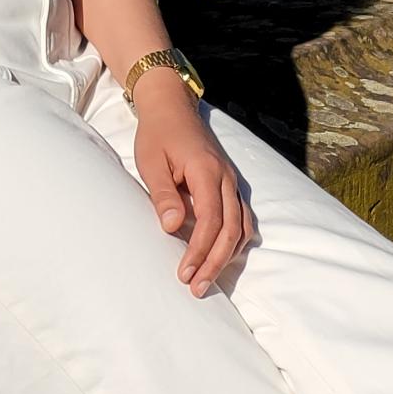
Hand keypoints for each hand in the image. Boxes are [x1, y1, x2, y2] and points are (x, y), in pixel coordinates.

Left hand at [131, 76, 254, 298]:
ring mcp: (231, 180)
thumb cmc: (157, 134)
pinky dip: (235, 239)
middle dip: (215, 262)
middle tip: (197, 288)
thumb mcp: (151, 162)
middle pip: (231, 229)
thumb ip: (164, 195)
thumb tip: (173, 227)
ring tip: (208, 278)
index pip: (211, 221)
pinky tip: (222, 255)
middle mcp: (226, 177)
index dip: (199, 251)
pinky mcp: (229, 183)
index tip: (184, 273)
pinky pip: (242, 216)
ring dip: (227, 255)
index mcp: (206, 171)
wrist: (171, 105)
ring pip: (242, 225)